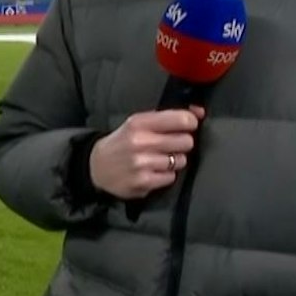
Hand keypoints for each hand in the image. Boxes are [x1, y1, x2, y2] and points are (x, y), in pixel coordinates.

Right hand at [88, 105, 204, 199]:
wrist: (96, 167)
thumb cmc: (122, 142)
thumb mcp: (138, 123)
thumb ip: (168, 117)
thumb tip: (200, 112)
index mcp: (140, 122)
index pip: (182, 120)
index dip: (190, 123)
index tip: (187, 126)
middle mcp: (141, 142)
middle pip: (186, 141)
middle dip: (182, 143)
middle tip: (170, 145)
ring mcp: (142, 164)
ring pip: (180, 161)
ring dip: (174, 161)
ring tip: (158, 160)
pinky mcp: (143, 182)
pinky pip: (171, 177)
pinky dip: (165, 175)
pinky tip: (153, 171)